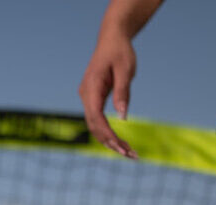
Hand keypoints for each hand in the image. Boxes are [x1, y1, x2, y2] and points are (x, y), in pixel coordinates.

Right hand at [79, 29, 138, 158]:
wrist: (112, 39)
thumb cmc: (120, 52)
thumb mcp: (126, 70)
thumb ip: (123, 92)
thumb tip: (123, 117)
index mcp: (91, 87)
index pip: (95, 116)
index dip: (107, 133)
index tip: (121, 146)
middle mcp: (85, 95)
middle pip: (94, 126)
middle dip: (111, 142)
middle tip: (131, 155)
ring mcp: (87, 98)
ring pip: (95, 126)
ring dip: (110, 141)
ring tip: (130, 153)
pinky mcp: (93, 100)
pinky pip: (98, 121)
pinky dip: (109, 133)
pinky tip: (122, 143)